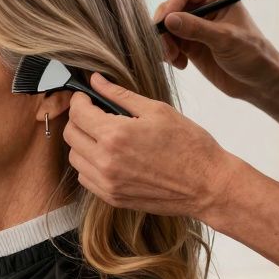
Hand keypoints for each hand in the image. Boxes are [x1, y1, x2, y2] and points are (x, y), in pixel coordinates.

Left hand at [64, 73, 238, 219]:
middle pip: (70, 135)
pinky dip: (89, 164)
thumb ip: (120, 95)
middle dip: (78, 119)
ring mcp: (107, 183)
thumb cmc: (190, 146)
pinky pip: (85, 178)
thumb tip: (95, 80)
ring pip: (74, 157)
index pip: (77, 113)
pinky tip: (108, 156)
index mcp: (116, 135)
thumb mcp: (157, 110)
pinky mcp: (112, 198)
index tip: (86, 97)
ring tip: (104, 136)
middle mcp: (106, 161)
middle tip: (94, 113)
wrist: (208, 186)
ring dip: (83, 143)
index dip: (79, 100)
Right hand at [156, 0, 278, 102]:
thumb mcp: (225, 40)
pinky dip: (167, 53)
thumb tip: (168, 20)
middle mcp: (203, 6)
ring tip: (175, 60)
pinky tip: (180, 64)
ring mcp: (194, 25)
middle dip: (164, 29)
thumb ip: (196, 28)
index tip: (164, 26)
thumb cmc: (253, 55)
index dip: (170, 6)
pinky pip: (167, 42)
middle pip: (168, 9)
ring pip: (165, 27)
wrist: (259, 81)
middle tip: (169, 50)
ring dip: (164, 44)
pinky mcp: (188, 43)